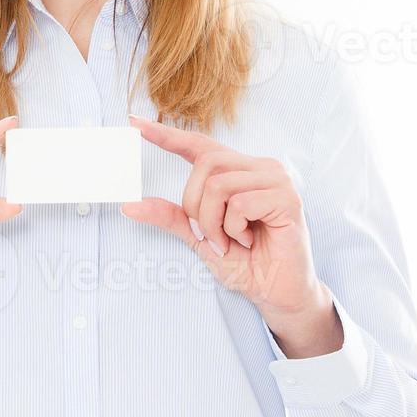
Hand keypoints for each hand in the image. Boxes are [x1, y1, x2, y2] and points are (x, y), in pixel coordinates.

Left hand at [120, 113, 342, 356]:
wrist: (276, 294)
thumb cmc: (246, 264)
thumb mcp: (199, 238)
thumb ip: (171, 217)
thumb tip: (129, 205)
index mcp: (239, 171)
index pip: (199, 145)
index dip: (167, 135)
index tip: (134, 122)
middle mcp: (259, 167)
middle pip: (205, 165)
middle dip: (196, 207)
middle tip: (211, 236)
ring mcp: (276, 180)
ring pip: (219, 185)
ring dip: (214, 223)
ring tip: (232, 242)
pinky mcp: (287, 198)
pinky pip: (240, 204)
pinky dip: (234, 229)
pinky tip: (249, 241)